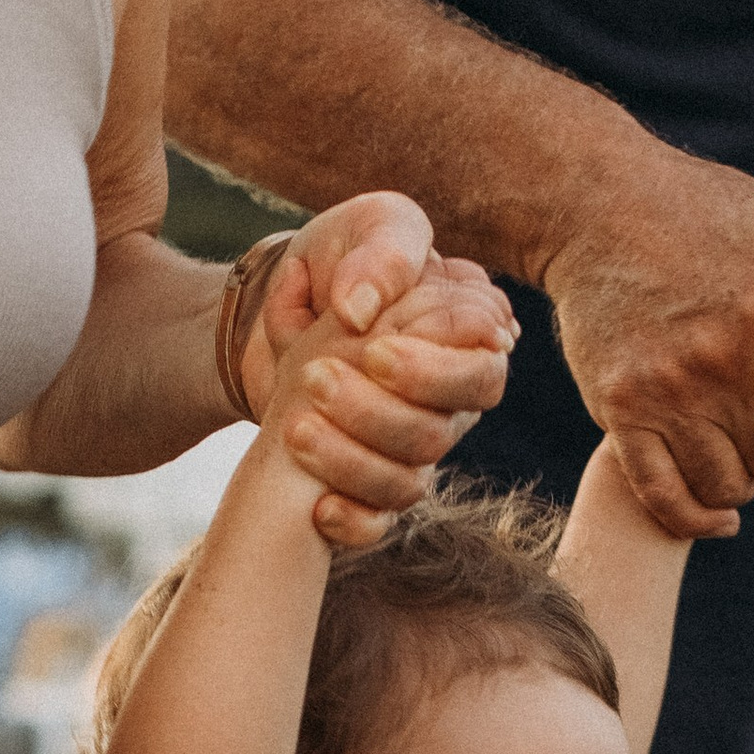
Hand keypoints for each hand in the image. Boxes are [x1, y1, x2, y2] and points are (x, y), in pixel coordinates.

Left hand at [242, 198, 516, 552]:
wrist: (270, 304)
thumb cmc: (338, 257)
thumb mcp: (365, 227)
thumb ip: (382, 251)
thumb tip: (363, 309)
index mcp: (464, 343)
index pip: (482, 374)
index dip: (434, 373)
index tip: (372, 350)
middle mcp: (446, 404)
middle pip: (438, 436)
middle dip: (376, 413)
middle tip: (316, 376)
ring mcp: (408, 451)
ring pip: (405, 484)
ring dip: (349, 460)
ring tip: (294, 425)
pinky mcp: (367, 485)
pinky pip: (375, 526)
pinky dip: (349, 522)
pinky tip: (317, 504)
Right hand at [540, 149, 753, 541]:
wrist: (595, 204)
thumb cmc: (703, 211)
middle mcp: (718, 365)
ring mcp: (663, 392)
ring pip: (725, 487)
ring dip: (738, 479)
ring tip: (732, 443)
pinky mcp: (618, 409)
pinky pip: (663, 497)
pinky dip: (695, 518)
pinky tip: (716, 515)